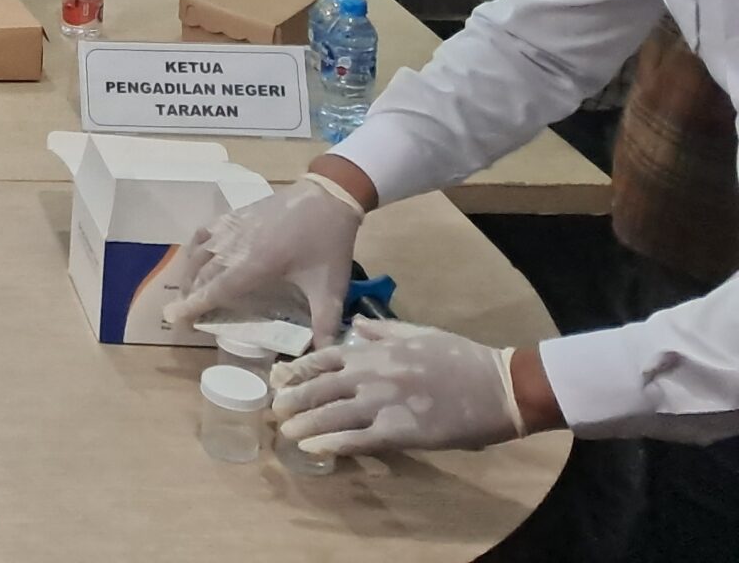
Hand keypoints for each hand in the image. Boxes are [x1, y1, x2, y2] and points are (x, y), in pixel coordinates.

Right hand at [160, 173, 364, 339]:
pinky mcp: (233, 216)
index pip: (216, 290)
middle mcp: (235, 246)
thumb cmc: (327, 243)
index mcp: (255, 265)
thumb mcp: (330, 287)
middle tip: (181, 317)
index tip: (174, 320)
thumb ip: (326, 324)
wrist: (327, 197)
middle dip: (188, 297)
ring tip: (188, 294)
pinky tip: (197, 259)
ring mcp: (231, 227)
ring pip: (198, 254)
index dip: (194, 306)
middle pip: (202, 274)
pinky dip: (194, 250)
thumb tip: (325, 356)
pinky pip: (203, 234)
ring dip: (189, 276)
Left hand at [273, 320, 527, 456]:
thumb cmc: (461, 357)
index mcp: (374, 351)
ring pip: (332, 415)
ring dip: (305, 424)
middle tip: (274, 408)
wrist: (497, 386)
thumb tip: (357, 324)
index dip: (299, 369)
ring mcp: (382, 403)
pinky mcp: (399, 431)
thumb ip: (383, 331)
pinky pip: (357, 439)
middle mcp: (370, 374)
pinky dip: (332, 444)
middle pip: (320, 387)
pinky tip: (313, 449)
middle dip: (294, 398)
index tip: (280, 377)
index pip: (324, 357)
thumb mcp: (418, 333)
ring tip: (285, 431)